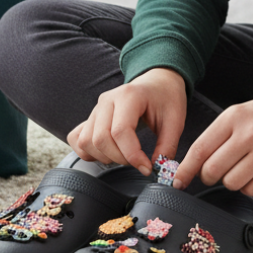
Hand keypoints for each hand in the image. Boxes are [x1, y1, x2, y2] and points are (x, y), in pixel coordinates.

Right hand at [67, 67, 186, 175]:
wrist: (156, 83)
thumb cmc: (166, 98)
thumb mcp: (175, 120)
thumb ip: (167, 146)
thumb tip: (157, 170)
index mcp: (128, 95)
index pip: (120, 131)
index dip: (132, 155)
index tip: (147, 168)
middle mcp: (107, 100)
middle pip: (100, 139)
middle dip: (120, 158)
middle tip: (138, 162)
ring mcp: (96, 108)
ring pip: (87, 141)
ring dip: (105, 157)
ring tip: (125, 156)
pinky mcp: (90, 117)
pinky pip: (77, 139)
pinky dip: (88, 152)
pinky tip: (107, 153)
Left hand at [173, 84, 252, 196]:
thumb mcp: (243, 112)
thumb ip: (221, 135)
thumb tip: (196, 163)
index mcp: (234, 117)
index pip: (200, 149)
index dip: (185, 169)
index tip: (178, 181)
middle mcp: (249, 133)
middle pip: (213, 170)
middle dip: (209, 177)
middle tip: (215, 173)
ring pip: (232, 183)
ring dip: (231, 182)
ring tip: (242, 168)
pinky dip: (250, 186)